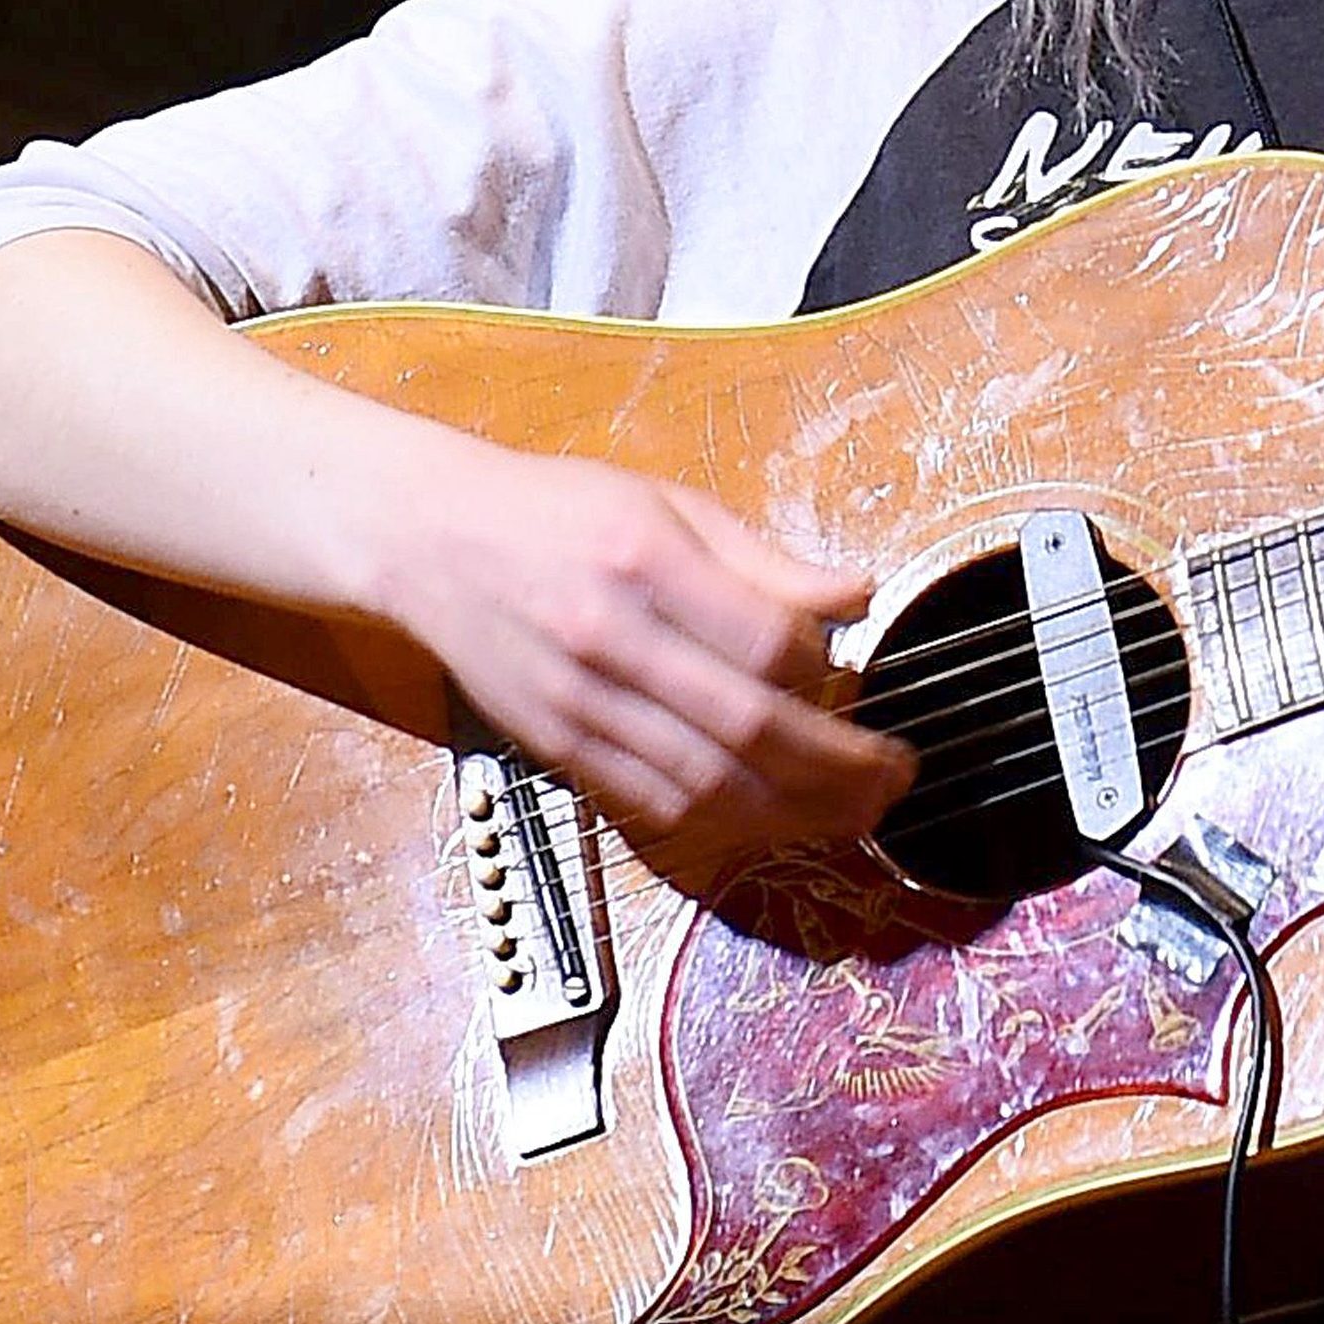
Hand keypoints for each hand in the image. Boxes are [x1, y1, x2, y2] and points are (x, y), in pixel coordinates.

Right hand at [359, 448, 911, 880]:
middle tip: (893, 776)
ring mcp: (578, 704)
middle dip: (838, 768)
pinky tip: (767, 813)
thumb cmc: (555, 513)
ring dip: (792, 811)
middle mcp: (609, 640)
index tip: (857, 677)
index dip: (828, 673)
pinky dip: (720, 820)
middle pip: (747, 730)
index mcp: (644, 562)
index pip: (766, 644)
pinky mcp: (557, 747)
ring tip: (850, 811)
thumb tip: (856, 596)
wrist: (429, 541)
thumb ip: (764, 561)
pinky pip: (652, 805)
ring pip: (703, 786)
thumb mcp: (668, 504)